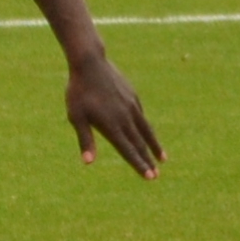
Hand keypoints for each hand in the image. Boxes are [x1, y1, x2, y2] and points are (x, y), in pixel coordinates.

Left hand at [66, 50, 161, 177]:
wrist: (90, 63)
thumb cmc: (78, 92)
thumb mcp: (76, 117)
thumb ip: (85, 139)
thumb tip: (88, 162)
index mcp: (111, 126)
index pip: (128, 150)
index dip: (139, 165)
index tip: (150, 177)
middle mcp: (125, 118)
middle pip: (139, 144)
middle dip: (148, 161)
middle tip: (156, 176)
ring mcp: (131, 106)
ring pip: (146, 130)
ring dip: (154, 145)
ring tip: (163, 158)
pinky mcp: (133, 97)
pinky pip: (142, 116)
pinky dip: (146, 128)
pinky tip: (147, 133)